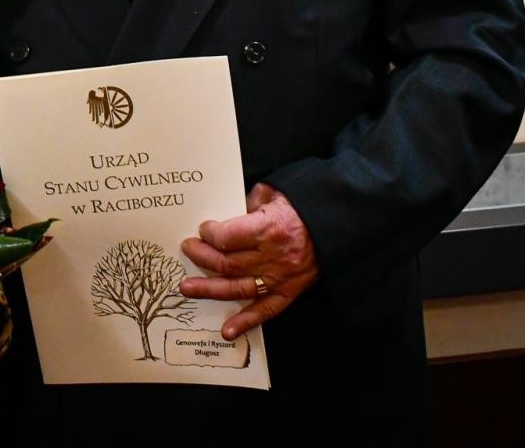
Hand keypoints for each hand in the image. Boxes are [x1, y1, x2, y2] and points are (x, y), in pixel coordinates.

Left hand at [178, 183, 318, 339]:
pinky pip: (264, 311)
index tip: (203, 230)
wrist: (338, 227)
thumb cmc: (302, 207)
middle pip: (226, 263)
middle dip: (202, 257)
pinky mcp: (289, 293)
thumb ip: (248, 202)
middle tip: (188, 250)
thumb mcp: (274, 193)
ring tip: (186, 287)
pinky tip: (227, 331)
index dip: (209, 234)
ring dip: (209, 290)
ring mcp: (280, 278)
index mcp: (268, 228)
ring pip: (237, 288)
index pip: (226, 237)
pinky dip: (245, 322)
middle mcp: (272, 257)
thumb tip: (227, 211)